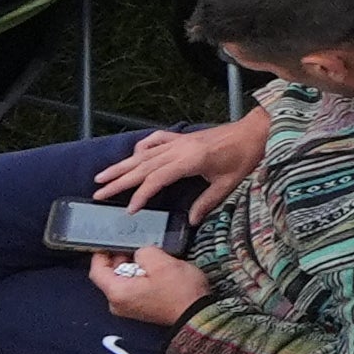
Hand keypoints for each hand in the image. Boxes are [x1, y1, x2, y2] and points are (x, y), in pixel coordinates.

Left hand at [90, 244, 210, 327]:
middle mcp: (118, 303)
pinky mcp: (141, 309)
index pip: (96, 270)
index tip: (110, 241)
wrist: (197, 315)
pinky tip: (155, 271)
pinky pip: (132, 289)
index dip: (101, 253)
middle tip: (137, 246)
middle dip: (121, 258)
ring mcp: (129, 308)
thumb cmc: (180, 292)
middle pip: (109, 275)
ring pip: (122, 281)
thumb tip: (140, 253)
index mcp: (117, 293)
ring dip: (133, 267)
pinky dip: (140, 278)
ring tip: (151, 258)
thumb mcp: (161, 262)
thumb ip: (143, 251)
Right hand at [96, 123, 264, 205]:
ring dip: (122, 165)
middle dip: (118, 180)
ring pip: (144, 154)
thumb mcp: (228, 184)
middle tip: (98, 193)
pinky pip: (156, 140)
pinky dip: (142, 148)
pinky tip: (133, 156)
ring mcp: (179, 141)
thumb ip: (207, 202)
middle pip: (142, 166)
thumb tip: (191, 221)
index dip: (140, 195)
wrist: (255, 131)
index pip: (156, 180)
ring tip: (102, 176)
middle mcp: (179, 149)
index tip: (129, 210)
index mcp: (189, 161)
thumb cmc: (244, 157)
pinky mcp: (183, 137)